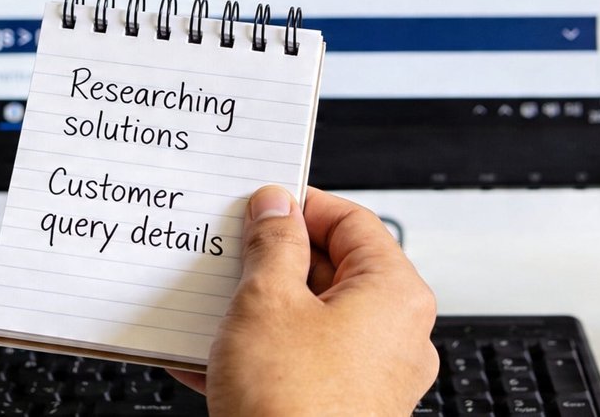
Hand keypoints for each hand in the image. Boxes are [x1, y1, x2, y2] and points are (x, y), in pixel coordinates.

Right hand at [171, 186, 438, 416]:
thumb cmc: (294, 407)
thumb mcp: (266, 301)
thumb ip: (272, 243)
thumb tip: (276, 207)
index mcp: (394, 294)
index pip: (352, 221)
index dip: (300, 206)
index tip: (260, 204)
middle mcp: (396, 335)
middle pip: (331, 271)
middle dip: (271, 261)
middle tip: (227, 252)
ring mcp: (371, 378)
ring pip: (309, 321)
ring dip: (256, 309)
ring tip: (208, 303)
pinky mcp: (341, 410)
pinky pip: (298, 365)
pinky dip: (256, 354)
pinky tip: (203, 355)